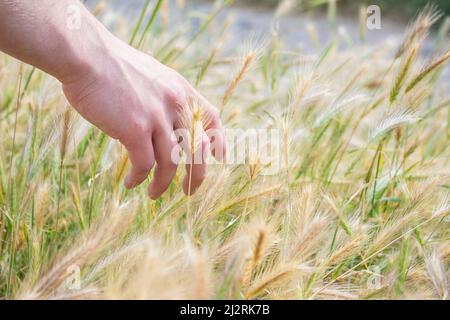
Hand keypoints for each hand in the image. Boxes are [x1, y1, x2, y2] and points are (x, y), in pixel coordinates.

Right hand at [62, 36, 225, 198]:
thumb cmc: (110, 65)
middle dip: (197, 175)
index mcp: (180, 89)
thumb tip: (165, 118)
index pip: (211, 118)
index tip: (218, 159)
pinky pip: (145, 164)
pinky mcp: (136, 129)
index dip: (219, 141)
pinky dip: (140, 178)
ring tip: (154, 195)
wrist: (85, 54)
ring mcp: (157, 116)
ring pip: (171, 162)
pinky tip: (132, 184)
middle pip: (198, 148)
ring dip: (163, 183)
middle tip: (189, 191)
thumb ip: (163, 95)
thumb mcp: (150, 75)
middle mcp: (175, 103)